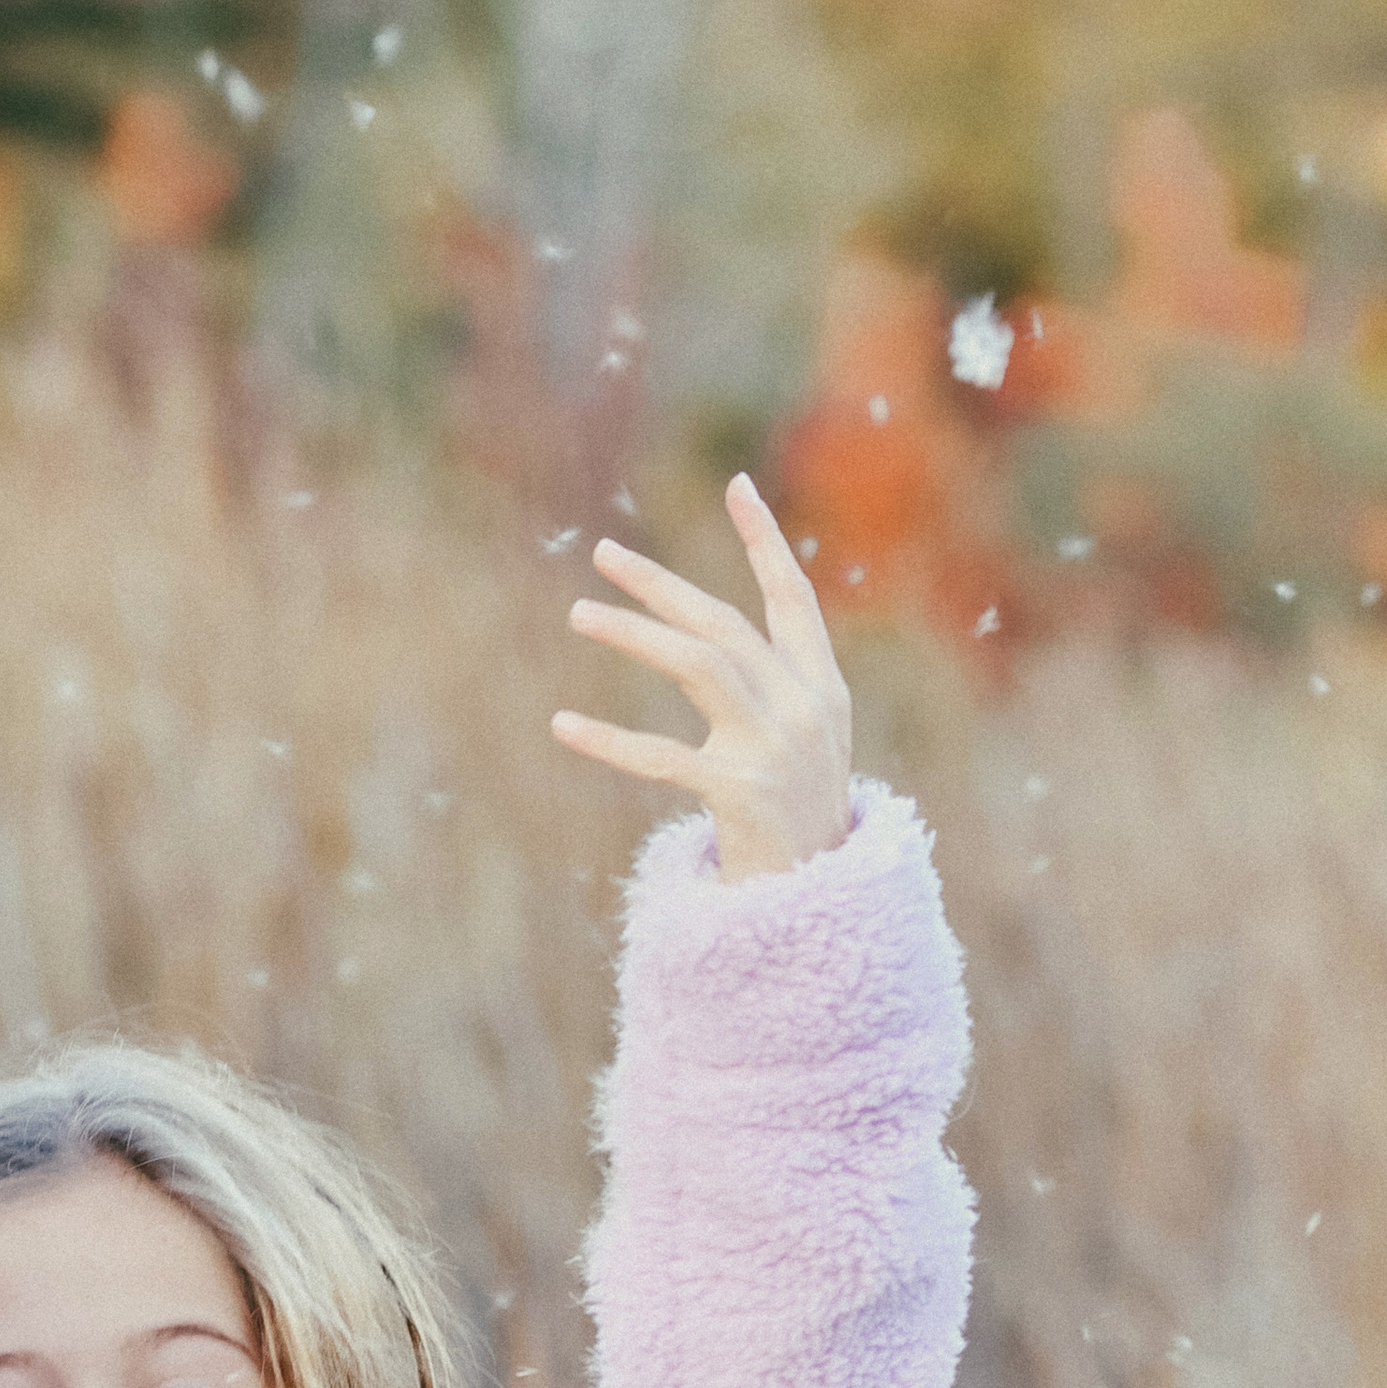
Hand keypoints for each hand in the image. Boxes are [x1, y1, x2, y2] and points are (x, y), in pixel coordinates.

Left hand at [552, 475, 852, 882]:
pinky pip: (661, 758)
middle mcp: (803, 708)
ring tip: (578, 614)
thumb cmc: (797, 821)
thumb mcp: (804, 744)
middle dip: (661, 584)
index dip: (765, 541)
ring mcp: (774, 750)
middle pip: (724, 624)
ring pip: (698, 666)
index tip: (737, 485)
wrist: (817, 903)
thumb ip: (773, 686)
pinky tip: (563, 725)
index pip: (795, 597)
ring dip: (635, 634)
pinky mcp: (740, 796)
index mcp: (823, 689)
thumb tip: (711, 634)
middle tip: (603, 554)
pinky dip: (609, 740)